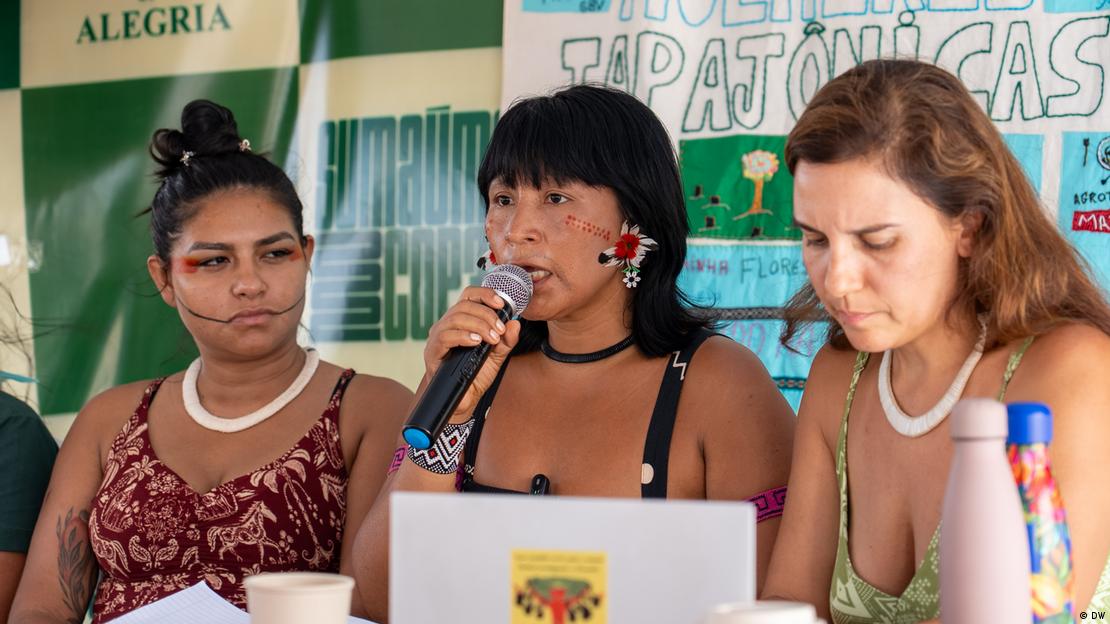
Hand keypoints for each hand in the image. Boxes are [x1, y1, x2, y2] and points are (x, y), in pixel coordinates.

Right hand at [423, 286, 520, 419]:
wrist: (464, 400)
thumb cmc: (476, 375)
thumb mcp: (497, 356)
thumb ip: (507, 340)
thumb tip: (515, 323)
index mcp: (461, 321)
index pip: (469, 296)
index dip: (485, 294)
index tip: (502, 304)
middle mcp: (447, 325)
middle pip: (464, 305)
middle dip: (486, 315)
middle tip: (499, 330)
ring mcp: (437, 338)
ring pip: (455, 318)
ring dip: (478, 325)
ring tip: (492, 338)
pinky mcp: (432, 352)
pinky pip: (445, 336)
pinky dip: (463, 336)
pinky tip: (476, 342)